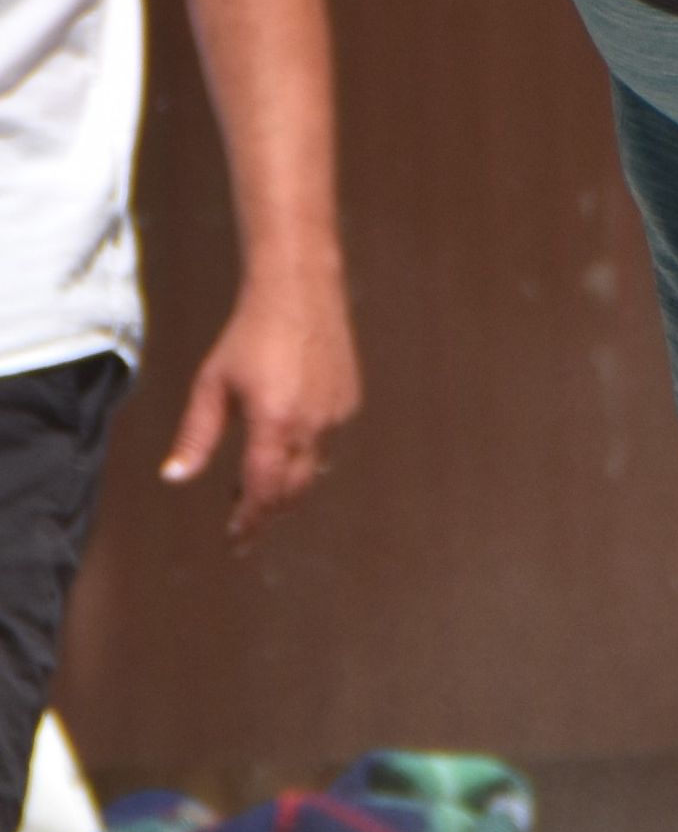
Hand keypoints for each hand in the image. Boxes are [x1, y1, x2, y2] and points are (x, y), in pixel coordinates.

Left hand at [161, 271, 362, 542]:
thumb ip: (196, 436)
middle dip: (268, 511)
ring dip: (286, 487)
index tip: (236, 540)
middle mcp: (312, 426)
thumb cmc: (249, 334)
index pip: (263, 491)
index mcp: (274, 424)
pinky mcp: (348, 401)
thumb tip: (176, 477)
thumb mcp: (212, 386)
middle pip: (293, 490)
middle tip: (244, 523)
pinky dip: (304, 456)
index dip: (249, 520)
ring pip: (313, 470)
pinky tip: (284, 447)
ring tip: (257, 489)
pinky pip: (327, 443)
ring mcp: (336, 415)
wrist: (299, 291)